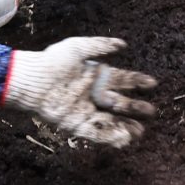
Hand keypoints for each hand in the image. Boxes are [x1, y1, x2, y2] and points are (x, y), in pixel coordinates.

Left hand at [3, 35, 158, 147]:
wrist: (31, 80)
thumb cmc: (52, 61)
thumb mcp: (77, 48)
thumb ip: (100, 45)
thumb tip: (123, 44)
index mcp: (98, 76)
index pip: (123, 80)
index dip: (138, 82)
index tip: (153, 83)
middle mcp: (95, 94)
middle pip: (121, 103)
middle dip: (136, 108)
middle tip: (152, 111)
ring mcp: (86, 110)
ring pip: (111, 121)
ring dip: (126, 126)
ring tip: (140, 132)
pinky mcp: (76, 124)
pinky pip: (96, 132)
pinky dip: (109, 137)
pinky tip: (123, 140)